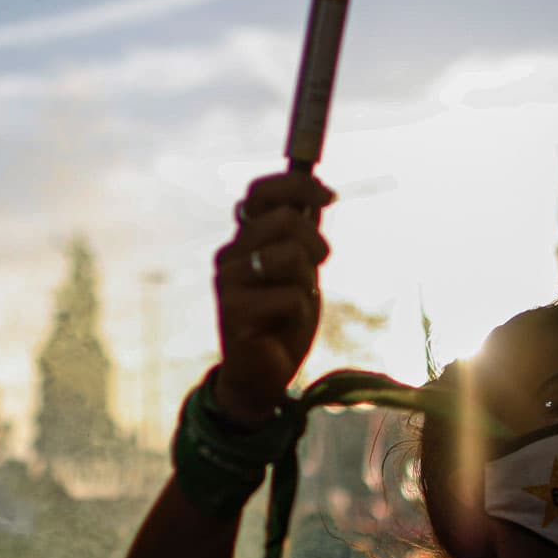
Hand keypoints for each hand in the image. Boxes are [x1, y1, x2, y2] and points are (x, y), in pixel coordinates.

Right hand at [211, 173, 334, 425]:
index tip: (329, 195)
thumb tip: (319, 192)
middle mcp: (230, 253)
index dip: (297, 184)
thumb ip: (302, 233)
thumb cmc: (284, 317)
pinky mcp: (234, 312)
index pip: (261, 191)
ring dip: (308, 281)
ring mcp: (228, 281)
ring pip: (291, 255)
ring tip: (298, 299)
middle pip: (286, 219)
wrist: (264, 373)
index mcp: (244, 238)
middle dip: (316, 243)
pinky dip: (300, 311)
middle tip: (319, 266)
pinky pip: (290, 296)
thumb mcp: (299, 268)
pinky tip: (284, 325)